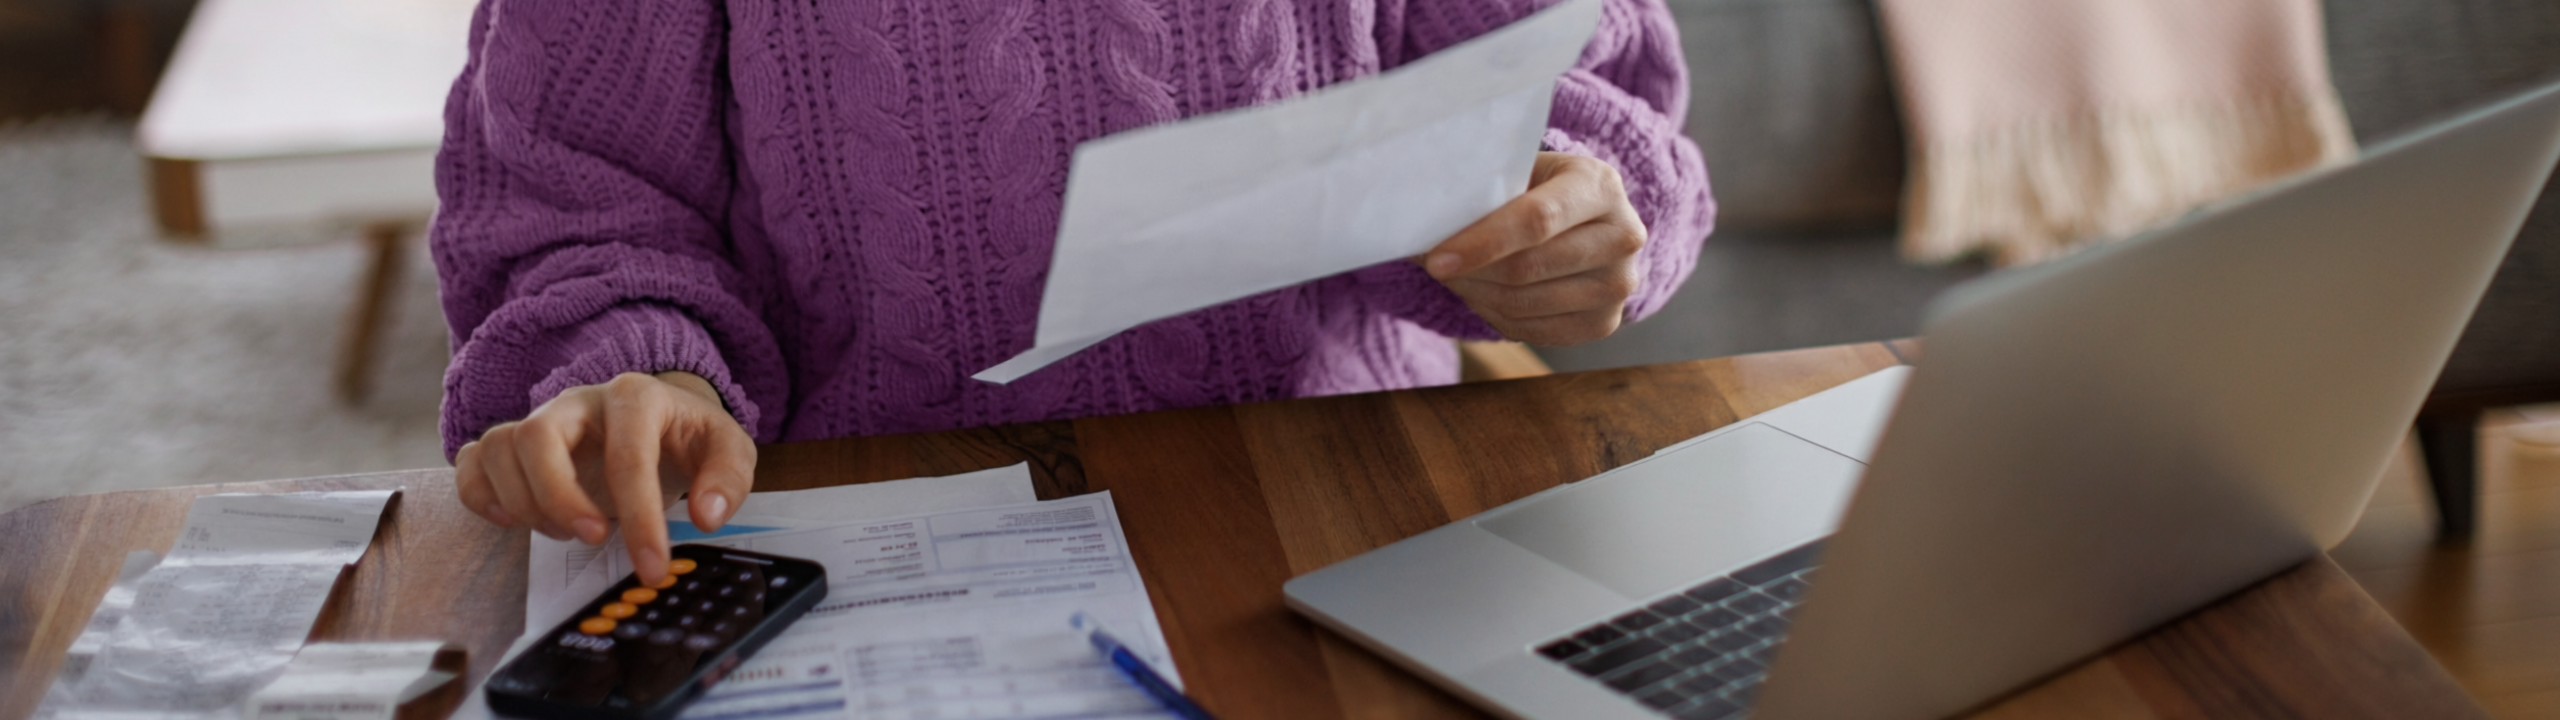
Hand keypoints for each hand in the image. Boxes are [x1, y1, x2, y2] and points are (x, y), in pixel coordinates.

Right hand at [455, 371, 755, 583]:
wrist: (661, 420)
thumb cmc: (688, 438)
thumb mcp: (727, 450)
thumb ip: (727, 479)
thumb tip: (706, 516)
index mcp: (635, 397)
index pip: (627, 454)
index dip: (638, 515)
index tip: (651, 564)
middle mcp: (577, 401)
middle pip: (537, 437)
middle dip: (559, 499)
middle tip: (593, 540)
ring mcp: (539, 419)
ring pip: (499, 448)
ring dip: (526, 503)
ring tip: (568, 532)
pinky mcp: (514, 443)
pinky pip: (472, 461)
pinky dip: (481, 496)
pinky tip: (514, 521)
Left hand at [1423, 152, 1646, 345]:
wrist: (1585, 221)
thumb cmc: (1540, 189)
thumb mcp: (1522, 170)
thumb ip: (1485, 188)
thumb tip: (1422, 218)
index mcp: (1600, 185)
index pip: (1537, 220)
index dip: (1483, 242)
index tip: (1436, 258)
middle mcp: (1623, 236)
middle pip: (1528, 267)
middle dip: (1470, 270)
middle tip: (1433, 264)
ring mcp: (1618, 285)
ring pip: (1524, 302)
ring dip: (1476, 293)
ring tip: (1455, 273)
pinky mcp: (1603, 323)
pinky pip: (1531, 330)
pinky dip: (1493, 314)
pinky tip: (1481, 292)